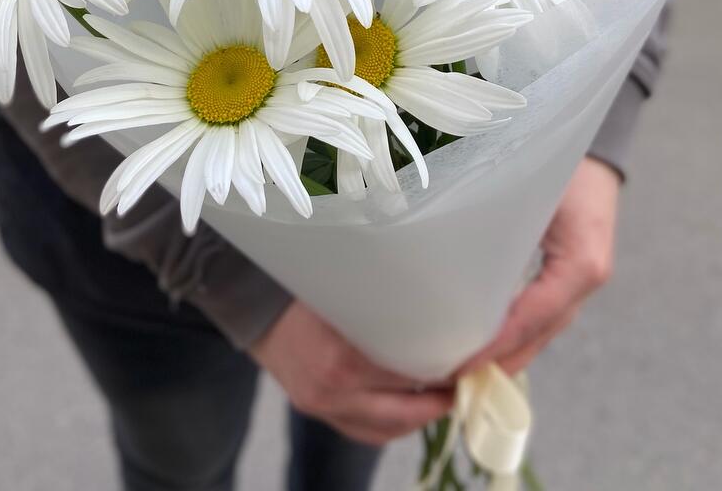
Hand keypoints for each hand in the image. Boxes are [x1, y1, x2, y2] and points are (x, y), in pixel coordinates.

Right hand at [251, 300, 453, 445]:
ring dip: (421, 415)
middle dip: (440, 398)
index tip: (466, 357)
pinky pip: (366, 432)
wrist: (254, 307)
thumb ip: (382, 303)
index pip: (407, 374)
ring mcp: (323, 407)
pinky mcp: (317, 412)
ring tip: (446, 394)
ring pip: (388, 428)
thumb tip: (432, 301)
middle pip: (404, 410)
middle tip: (465, 380)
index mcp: (340, 359)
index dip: (441, 368)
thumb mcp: (344, 289)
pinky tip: (412, 408)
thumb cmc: (303, 290)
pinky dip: (394, 424)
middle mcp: (332, 390)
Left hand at [459, 156, 620, 376]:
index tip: (460, 366)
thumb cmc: (557, 155)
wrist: (595, 139)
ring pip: (542, 328)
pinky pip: (542, 310)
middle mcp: (587, 275)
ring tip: (459, 371)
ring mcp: (584, 276)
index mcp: (580, 259)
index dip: (498, 345)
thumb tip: (443, 253)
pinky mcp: (572, 270)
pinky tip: (483, 341)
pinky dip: (514, 331)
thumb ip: (495, 218)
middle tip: (448, 381)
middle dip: (497, 361)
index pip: (534, 316)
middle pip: (540, 334)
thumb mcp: (527, 182)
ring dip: (505, 352)